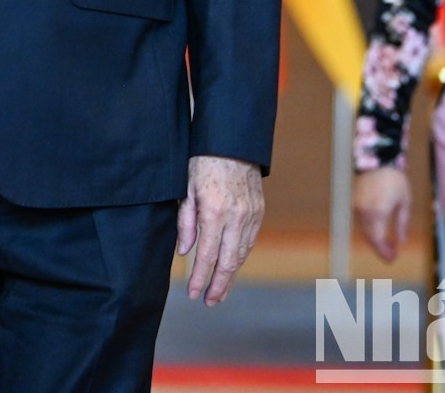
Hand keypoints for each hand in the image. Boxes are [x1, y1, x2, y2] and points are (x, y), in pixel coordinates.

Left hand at [176, 154, 263, 304]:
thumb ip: (185, 222)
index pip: (208, 255)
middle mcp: (236, 218)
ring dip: (231, 276)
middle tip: (209, 302)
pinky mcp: (259, 212)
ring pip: (241, 254)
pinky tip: (232, 266)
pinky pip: (250, 242)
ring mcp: (251, 216)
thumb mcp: (186, 189)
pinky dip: (240, 258)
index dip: (200, 278)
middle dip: (218, 286)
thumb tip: (185, 252)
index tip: (193, 293)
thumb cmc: (202, 162)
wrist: (232, 143)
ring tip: (219, 291)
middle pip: (229, 262)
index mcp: (214, 212)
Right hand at [352, 166, 410, 262]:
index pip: (378, 239)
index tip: (393, 259)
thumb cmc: (394, 179)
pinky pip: (362, 222)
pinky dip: (370, 230)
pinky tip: (380, 231)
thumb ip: (402, 222)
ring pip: (364, 230)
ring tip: (388, 245)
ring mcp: (357, 206)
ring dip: (375, 239)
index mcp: (378, 212)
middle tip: (392, 255)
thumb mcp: (404, 201)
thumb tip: (401, 240)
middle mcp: (364, 211)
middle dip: (380, 249)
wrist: (376, 158)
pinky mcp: (355, 202)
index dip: (384, 252)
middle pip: (369, 237)